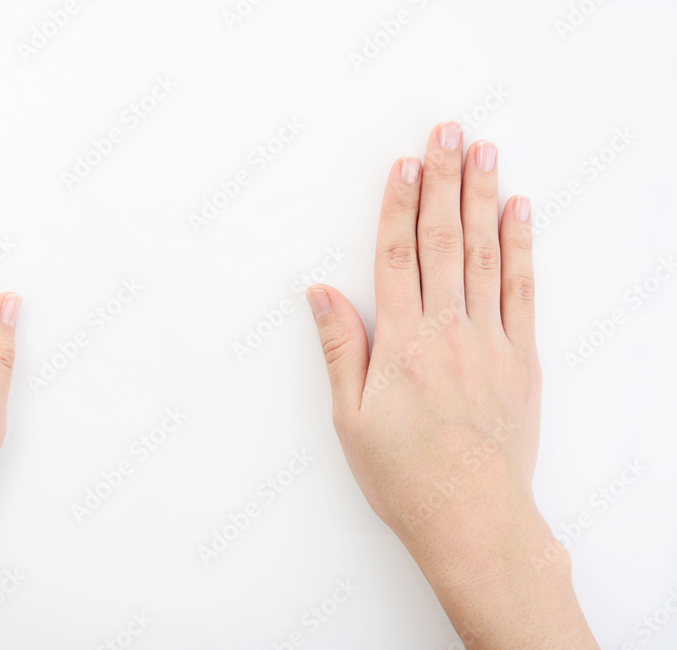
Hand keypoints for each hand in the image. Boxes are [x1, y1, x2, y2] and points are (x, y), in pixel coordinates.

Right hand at [307, 122, 597, 648]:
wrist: (474, 520)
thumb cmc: (405, 476)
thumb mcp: (351, 418)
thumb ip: (340, 348)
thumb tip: (320, 293)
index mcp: (400, 343)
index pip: (397, 256)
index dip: (400, 204)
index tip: (405, 162)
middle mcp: (447, 331)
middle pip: (443, 240)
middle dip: (444, 180)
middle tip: (448, 131)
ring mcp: (490, 342)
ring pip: (484, 254)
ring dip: (482, 198)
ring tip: (484, 152)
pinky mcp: (522, 360)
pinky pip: (522, 291)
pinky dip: (521, 248)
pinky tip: (518, 213)